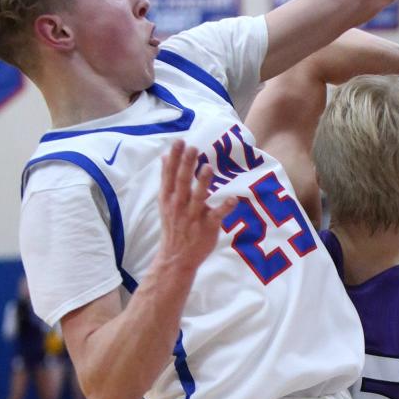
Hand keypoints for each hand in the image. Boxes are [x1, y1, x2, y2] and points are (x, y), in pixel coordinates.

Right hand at [158, 141, 233, 270]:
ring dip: (203, 183)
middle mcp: (179, 205)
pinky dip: (225, 208)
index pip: (170, 174)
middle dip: (186, 165)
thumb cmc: (174, 225)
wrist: (176, 257)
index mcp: (169, 197)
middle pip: (182, 182)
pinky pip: (217, 216)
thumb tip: (165, 156)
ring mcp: (193, 216)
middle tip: (191, 147)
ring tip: (207, 168)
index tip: (178, 141)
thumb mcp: (165, 201)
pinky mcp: (207, 227)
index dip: (174, 158)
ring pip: (198, 197)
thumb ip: (167, 178)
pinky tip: (234, 199)